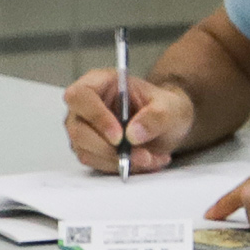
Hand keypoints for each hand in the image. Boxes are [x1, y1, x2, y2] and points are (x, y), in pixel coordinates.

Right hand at [64, 67, 197, 174]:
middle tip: (143, 156)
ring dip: (119, 161)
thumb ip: (155, 117)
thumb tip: (133, 135)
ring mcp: (83, 128)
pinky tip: (145, 162)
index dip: (96, 117)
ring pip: (87, 151)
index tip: (119, 136)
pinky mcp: (88, 148)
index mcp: (99, 82)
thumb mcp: (171, 108)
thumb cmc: (165, 107)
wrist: (168, 124)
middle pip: (79, 130)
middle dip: (111, 149)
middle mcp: (84, 106)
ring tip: (152, 158)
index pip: (80, 96)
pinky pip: (96, 163)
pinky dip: (121, 166)